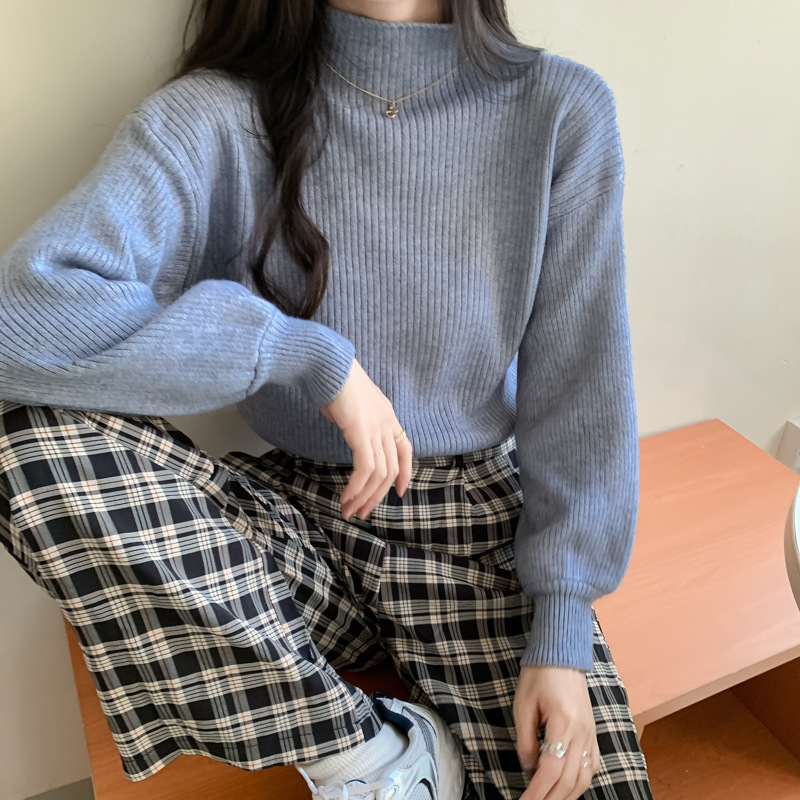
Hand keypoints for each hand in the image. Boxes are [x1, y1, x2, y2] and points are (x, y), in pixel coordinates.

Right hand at [320, 358, 412, 519]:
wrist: (327, 364)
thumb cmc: (333, 379)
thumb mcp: (351, 404)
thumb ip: (354, 420)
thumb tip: (345, 428)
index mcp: (388, 415)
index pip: (405, 451)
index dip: (405, 474)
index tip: (399, 493)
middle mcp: (387, 423)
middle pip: (391, 470)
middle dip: (377, 496)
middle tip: (362, 513)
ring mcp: (376, 428)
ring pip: (379, 474)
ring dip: (364, 497)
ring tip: (350, 510)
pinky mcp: (361, 433)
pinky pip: (365, 469)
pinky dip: (356, 487)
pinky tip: (346, 497)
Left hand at [515, 666, 600, 799]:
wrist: (562, 653)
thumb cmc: (539, 674)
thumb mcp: (523, 704)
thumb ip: (525, 738)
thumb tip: (528, 768)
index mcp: (564, 722)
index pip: (551, 768)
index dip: (537, 791)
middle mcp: (582, 731)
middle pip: (570, 779)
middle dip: (550, 799)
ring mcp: (591, 733)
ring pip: (584, 777)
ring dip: (567, 796)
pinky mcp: (593, 732)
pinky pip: (592, 766)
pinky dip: (581, 782)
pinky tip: (568, 788)